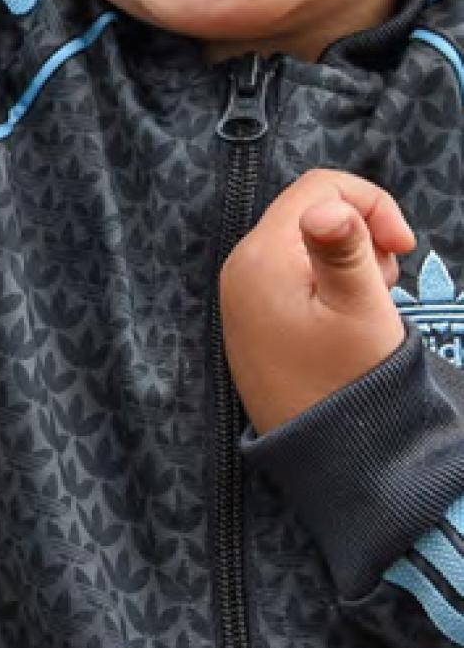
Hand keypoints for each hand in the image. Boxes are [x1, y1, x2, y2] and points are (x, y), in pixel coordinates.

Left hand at [219, 168, 414, 436]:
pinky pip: (295, 275)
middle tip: (386, 284)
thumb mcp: (358, 310)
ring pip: (306, 244)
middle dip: (361, 236)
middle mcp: (241, 266)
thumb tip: (327, 203)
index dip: (371, 204)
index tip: (405, 248)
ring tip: (370, 305)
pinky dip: (329, 284)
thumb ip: (344, 250)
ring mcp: (243, 294)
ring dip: (349, 261)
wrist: (327, 459)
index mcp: (262, 254)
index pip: (318, 187)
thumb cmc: (348, 383)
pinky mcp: (253, 319)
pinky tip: (348, 321)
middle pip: (310, 212)